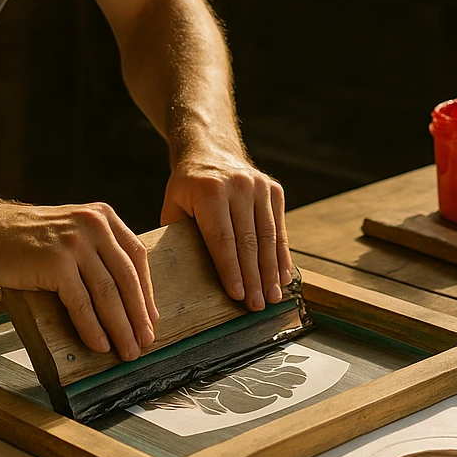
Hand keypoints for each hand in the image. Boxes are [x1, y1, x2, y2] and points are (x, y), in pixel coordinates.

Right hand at [0, 201, 157, 360]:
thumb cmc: (27, 239)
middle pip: (127, 278)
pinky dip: (92, 328)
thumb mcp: (72, 230)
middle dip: (138, 315)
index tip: (151, 318)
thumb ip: (98, 250)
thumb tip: (126, 298)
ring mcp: (74, 243)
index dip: (146, 291)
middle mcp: (94, 225)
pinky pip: (81, 303)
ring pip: (107, 293)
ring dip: (120, 327)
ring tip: (127, 350)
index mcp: (103, 217)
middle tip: (145, 342)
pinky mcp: (56, 263)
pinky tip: (99, 344)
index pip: (136, 257)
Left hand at [161, 148, 291, 311]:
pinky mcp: (274, 189)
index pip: (222, 238)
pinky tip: (283, 276)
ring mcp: (259, 186)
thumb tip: (180, 277)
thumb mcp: (173, 205)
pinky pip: (279, 228)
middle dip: (254, 278)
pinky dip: (282, 255)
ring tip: (274, 297)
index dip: (230, 269)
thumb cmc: (188, 187)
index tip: (237, 295)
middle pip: (248, 241)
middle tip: (258, 306)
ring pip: (268, 236)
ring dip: (272, 271)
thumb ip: (178, 236)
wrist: (209, 150)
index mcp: (209, 191)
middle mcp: (238, 185)